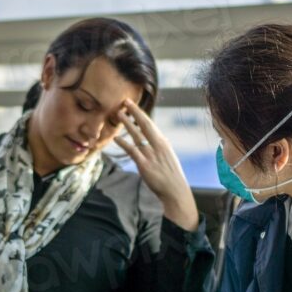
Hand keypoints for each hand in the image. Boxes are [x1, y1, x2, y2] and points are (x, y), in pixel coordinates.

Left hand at [114, 99, 198, 230]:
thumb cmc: (171, 175)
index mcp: (163, 143)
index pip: (150, 124)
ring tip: (118, 114)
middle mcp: (158, 145)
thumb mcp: (169, 157)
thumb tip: (160, 139)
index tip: (132, 105)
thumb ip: (162, 147)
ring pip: (137, 135)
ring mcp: (151, 155)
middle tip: (125, 101)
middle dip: (135, 112)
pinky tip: (116, 138)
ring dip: (127, 124)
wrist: (175, 191)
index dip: (140, 113)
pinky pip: (132, 151)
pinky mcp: (145, 165)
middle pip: (145, 124)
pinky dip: (124, 143)